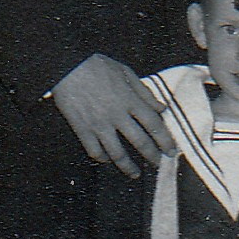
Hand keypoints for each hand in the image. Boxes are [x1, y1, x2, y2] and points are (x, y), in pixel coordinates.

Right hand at [51, 53, 174, 177]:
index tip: (171, 151)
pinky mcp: (82, 129)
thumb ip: (144, 92)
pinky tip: (108, 160)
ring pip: (117, 153)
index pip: (154, 125)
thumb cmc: (96, 65)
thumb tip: (161, 108)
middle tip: (158, 163)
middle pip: (140, 142)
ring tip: (134, 173)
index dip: (165, 140)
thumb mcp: (125, 72)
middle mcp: (117, 115)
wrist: (67, 66)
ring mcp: (99, 124)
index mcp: (129, 100)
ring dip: (128, 166)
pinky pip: (95, 151)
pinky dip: (103, 158)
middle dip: (152, 156)